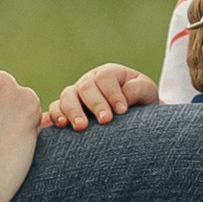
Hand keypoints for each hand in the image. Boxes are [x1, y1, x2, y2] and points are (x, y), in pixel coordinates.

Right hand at [43, 63, 160, 129]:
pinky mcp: (66, 110)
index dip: (113, 93)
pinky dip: (55, 116)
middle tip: (105, 120)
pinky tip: (60, 126)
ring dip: (73, 111)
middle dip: (95, 103)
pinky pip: (55, 109)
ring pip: (67, 96)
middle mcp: (90, 81)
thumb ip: (139, 90)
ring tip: (81, 127)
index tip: (122, 111)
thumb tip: (124, 96)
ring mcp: (76, 95)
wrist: (135, 119)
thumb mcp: (147, 93)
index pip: (106, 77)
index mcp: (109, 74)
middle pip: (86, 86)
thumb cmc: (142, 103)